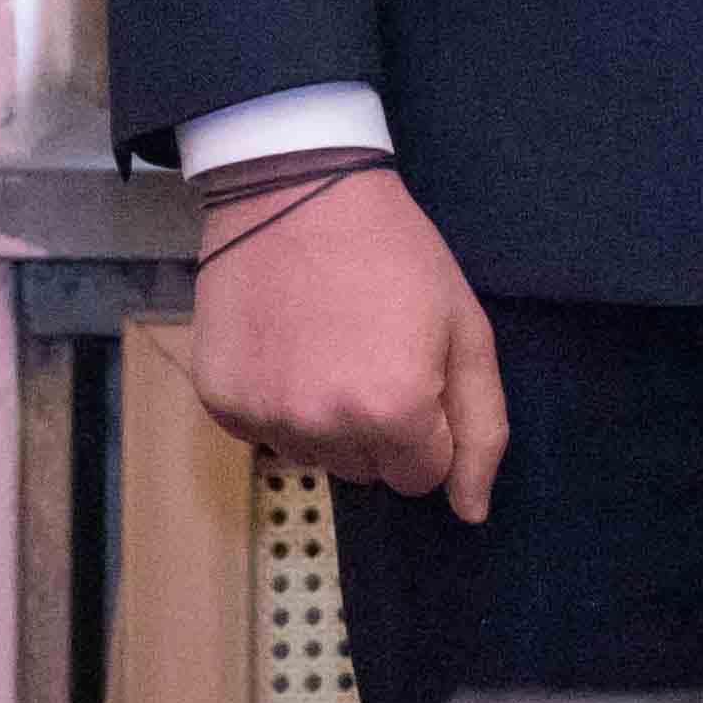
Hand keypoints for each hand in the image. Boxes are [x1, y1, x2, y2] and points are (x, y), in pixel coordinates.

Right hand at [183, 165, 506, 521]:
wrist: (295, 189)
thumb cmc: (394, 253)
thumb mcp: (464, 327)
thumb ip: (481, 427)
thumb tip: (471, 513)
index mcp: (395, 411)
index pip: (423, 477)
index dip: (426, 423)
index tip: (412, 367)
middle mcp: (325, 427)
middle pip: (368, 472)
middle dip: (378, 426)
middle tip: (368, 349)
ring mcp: (265, 417)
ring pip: (316, 458)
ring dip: (326, 419)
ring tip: (325, 343)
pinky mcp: (221, 403)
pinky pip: (265, 436)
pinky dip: (278, 403)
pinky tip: (285, 346)